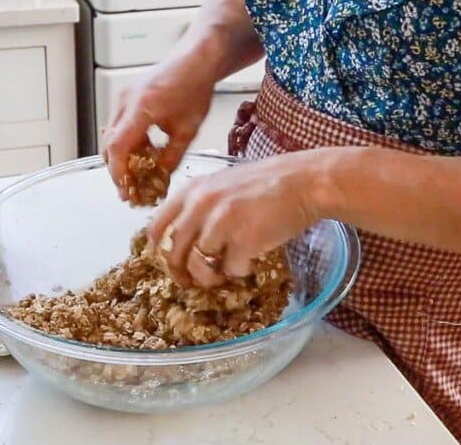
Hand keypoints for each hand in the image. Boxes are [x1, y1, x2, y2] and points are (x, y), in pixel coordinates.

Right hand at [103, 57, 216, 199]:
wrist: (194, 62)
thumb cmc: (194, 88)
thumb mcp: (188, 130)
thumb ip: (172, 157)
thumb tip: (160, 179)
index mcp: (141, 107)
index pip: (118, 145)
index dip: (118, 172)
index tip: (125, 189)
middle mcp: (126, 101)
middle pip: (109, 144)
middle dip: (118, 169)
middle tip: (130, 189)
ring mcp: (123, 98)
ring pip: (111, 136)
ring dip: (121, 157)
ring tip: (137, 175)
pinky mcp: (125, 98)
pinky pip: (118, 126)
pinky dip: (126, 143)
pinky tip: (141, 154)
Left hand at [149, 151, 323, 287]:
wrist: (304, 182)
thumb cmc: (266, 184)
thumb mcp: (221, 184)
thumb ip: (198, 207)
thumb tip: (181, 240)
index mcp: (191, 190)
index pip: (156, 228)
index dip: (160, 251)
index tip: (172, 262)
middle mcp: (200, 205)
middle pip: (172, 252)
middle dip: (181, 272)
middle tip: (194, 279)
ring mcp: (221, 223)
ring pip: (198, 266)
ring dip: (210, 276)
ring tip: (225, 271)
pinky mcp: (244, 240)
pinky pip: (231, 270)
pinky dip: (240, 271)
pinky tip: (250, 260)